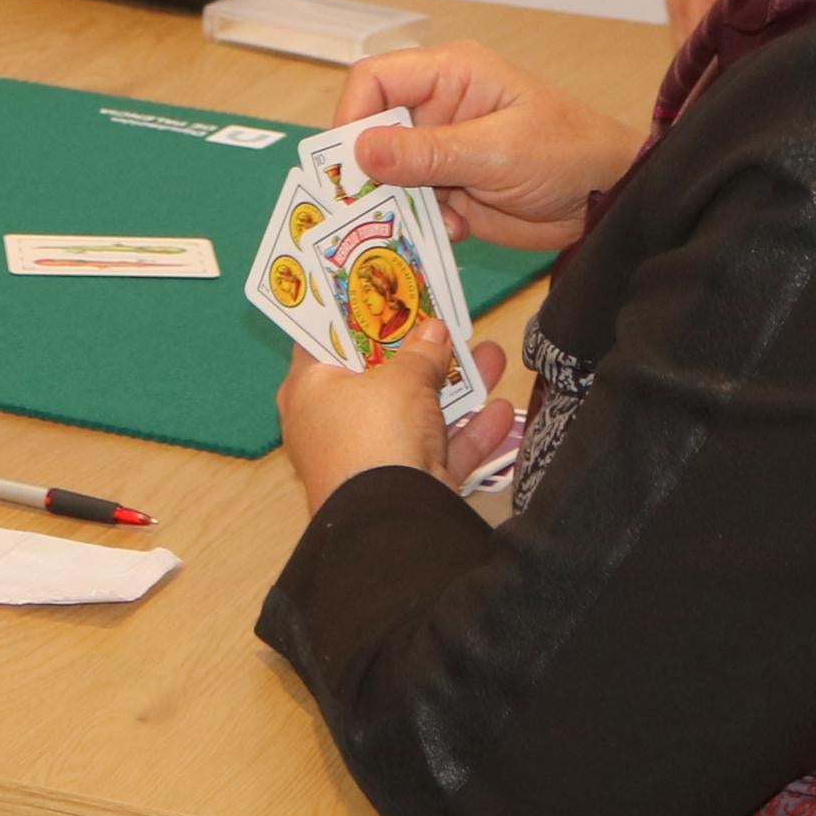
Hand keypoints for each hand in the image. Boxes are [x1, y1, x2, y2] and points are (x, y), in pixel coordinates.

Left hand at [278, 335, 514, 510]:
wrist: (392, 524)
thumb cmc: (375, 431)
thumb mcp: (401, 379)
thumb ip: (422, 352)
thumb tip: (434, 330)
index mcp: (311, 389)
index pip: (322, 340)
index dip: (352, 314)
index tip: (382, 291)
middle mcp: (334, 423)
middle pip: (377, 378)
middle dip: (418, 353)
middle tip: (446, 321)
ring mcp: (372, 459)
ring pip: (417, 415)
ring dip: (456, 389)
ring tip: (492, 353)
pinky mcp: (406, 489)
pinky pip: (440, 454)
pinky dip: (470, 434)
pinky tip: (505, 410)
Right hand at [337, 40, 644, 253]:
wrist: (609, 200)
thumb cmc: (566, 153)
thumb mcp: (497, 151)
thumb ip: (428, 152)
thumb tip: (359, 151)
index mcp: (449, 75)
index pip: (374, 79)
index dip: (352, 116)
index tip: (348, 163)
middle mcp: (436, 108)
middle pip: (371, 129)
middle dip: (367, 169)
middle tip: (366, 207)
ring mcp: (441, 151)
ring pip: (386, 174)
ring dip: (396, 203)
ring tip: (424, 222)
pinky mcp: (450, 189)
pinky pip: (412, 204)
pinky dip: (423, 222)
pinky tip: (457, 230)